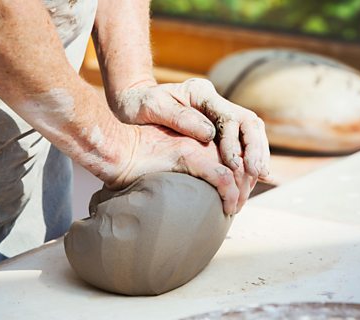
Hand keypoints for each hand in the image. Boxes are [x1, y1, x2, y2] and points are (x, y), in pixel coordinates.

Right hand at [108, 124, 256, 214]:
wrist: (115, 150)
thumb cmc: (134, 160)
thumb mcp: (165, 162)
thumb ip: (183, 170)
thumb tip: (188, 191)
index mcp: (198, 138)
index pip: (232, 155)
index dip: (241, 175)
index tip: (238, 195)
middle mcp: (202, 139)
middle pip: (239, 161)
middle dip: (245, 185)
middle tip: (239, 205)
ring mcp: (196, 146)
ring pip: (235, 170)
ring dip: (240, 193)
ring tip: (234, 210)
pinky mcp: (188, 156)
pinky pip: (222, 177)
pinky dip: (229, 195)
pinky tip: (228, 208)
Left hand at [115, 78, 269, 178]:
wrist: (132, 104)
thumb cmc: (138, 105)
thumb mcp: (152, 106)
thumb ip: (179, 117)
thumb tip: (210, 134)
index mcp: (201, 93)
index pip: (230, 118)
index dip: (237, 143)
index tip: (236, 166)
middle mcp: (214, 102)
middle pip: (248, 122)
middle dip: (256, 148)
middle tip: (259, 173)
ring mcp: (216, 114)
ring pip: (249, 132)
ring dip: (257, 154)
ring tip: (258, 177)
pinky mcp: (215, 128)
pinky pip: (239, 141)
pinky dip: (247, 157)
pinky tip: (249, 176)